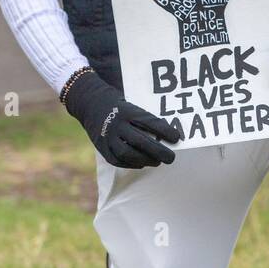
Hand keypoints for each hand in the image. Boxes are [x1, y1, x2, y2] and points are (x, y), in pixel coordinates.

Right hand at [62, 70, 180, 168]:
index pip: (150, 123)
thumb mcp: (133, 106)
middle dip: (157, 151)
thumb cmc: (120, 106)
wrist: (91, 103)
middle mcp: (117, 124)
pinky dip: (131, 164)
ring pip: (127, 153)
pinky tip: (141, 164)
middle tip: (171, 158)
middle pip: (139, 141)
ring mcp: (108, 137)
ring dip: (144, 160)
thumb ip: (146, 119)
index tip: (177, 138)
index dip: (165, 131)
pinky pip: (117, 160)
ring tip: (157, 162)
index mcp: (128, 111)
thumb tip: (168, 134)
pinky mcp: (101, 147)